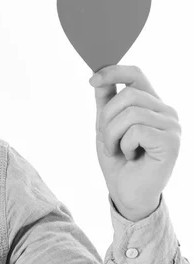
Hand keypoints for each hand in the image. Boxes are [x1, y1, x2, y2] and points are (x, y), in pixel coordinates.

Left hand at [89, 65, 181, 221]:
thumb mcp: (105, 124)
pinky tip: (130, 156)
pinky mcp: (171, 142)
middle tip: (106, 139)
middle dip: (107, 117)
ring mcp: (172, 126)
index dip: (113, 72)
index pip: (136, 74)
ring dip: (112, 134)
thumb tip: (98, 76)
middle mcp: (166, 111)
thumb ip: (105, 100)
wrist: (125, 191)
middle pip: (128, 93)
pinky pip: (137, 131)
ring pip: (131, 112)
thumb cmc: (118, 158)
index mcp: (151, 103)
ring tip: (117, 149)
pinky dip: (124, 145)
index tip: (91, 80)